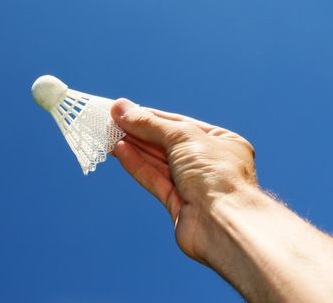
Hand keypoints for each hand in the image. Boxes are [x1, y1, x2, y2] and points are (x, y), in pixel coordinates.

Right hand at [111, 98, 257, 262]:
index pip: (179, 123)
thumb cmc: (216, 174)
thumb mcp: (182, 136)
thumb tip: (121, 108)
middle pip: (166, 143)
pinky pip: (154, 179)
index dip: (150, 116)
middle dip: (138, 132)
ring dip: (134, 147)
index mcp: (221, 141)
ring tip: (109, 134)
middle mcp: (209, 163)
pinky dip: (136, 164)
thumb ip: (149, 123)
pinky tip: (119, 151)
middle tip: (110, 121)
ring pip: (158, 162)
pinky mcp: (179, 204)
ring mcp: (194, 185)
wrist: (224, 224)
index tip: (123, 110)